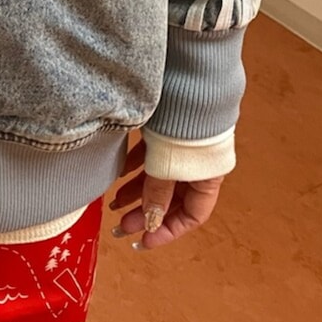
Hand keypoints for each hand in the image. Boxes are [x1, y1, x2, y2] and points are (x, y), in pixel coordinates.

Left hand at [108, 134, 224, 249]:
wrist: (186, 80)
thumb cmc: (184, 125)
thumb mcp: (168, 165)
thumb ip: (159, 194)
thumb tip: (151, 222)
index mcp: (208, 177)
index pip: (191, 215)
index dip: (167, 231)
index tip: (142, 241)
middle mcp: (196, 165)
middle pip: (171, 198)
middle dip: (146, 214)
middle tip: (121, 227)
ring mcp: (180, 146)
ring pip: (158, 178)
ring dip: (137, 193)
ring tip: (113, 205)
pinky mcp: (164, 130)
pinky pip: (149, 157)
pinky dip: (134, 168)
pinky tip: (116, 176)